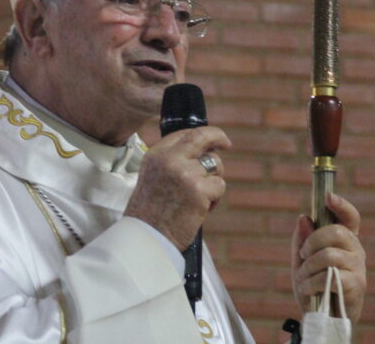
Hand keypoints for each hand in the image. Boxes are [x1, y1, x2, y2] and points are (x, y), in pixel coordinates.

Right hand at [124, 126, 230, 249]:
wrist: (147, 239)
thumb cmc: (150, 214)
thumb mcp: (152, 177)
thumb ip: (171, 162)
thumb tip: (201, 151)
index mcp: (156, 155)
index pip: (184, 134)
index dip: (201, 136)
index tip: (212, 140)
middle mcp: (170, 159)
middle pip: (202, 136)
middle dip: (218, 137)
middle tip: (226, 144)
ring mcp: (186, 173)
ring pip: (215, 165)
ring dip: (213, 181)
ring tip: (199, 199)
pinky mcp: (199, 190)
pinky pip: (219, 186)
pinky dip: (215, 199)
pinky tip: (200, 210)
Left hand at [291, 192, 366, 321]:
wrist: (321, 318)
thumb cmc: (315, 286)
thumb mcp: (302, 261)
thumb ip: (302, 240)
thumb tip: (304, 217)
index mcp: (345, 240)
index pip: (350, 217)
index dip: (341, 205)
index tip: (328, 196)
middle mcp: (355, 249)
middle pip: (335, 231)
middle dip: (311, 242)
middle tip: (303, 256)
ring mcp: (358, 267)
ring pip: (328, 255)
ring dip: (308, 267)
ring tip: (302, 278)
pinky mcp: (356, 285)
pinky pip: (328, 275)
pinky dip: (311, 282)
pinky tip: (308, 289)